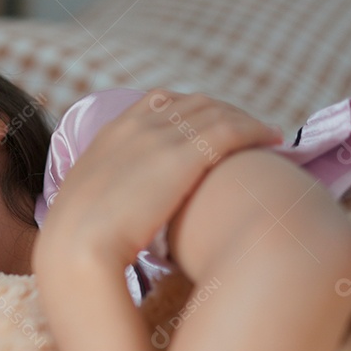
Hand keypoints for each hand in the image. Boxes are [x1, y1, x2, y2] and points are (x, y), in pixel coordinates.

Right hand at [33, 89, 283, 275]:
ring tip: (266, 135)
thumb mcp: (87, 206)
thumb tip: (114, 213)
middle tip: (246, 131)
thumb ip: (106, 194)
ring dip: (245, 119)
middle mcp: (138, 126)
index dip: (190, 110)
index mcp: (111, 134)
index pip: (159, 102)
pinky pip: (232, 129)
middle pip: (193, 102)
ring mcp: (161, 137)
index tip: (208, 126)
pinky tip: (273, 141)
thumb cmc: (78, 244)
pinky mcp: (186, 155)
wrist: (76, 248)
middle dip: (223, 112)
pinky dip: (256, 130)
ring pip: (217, 111)